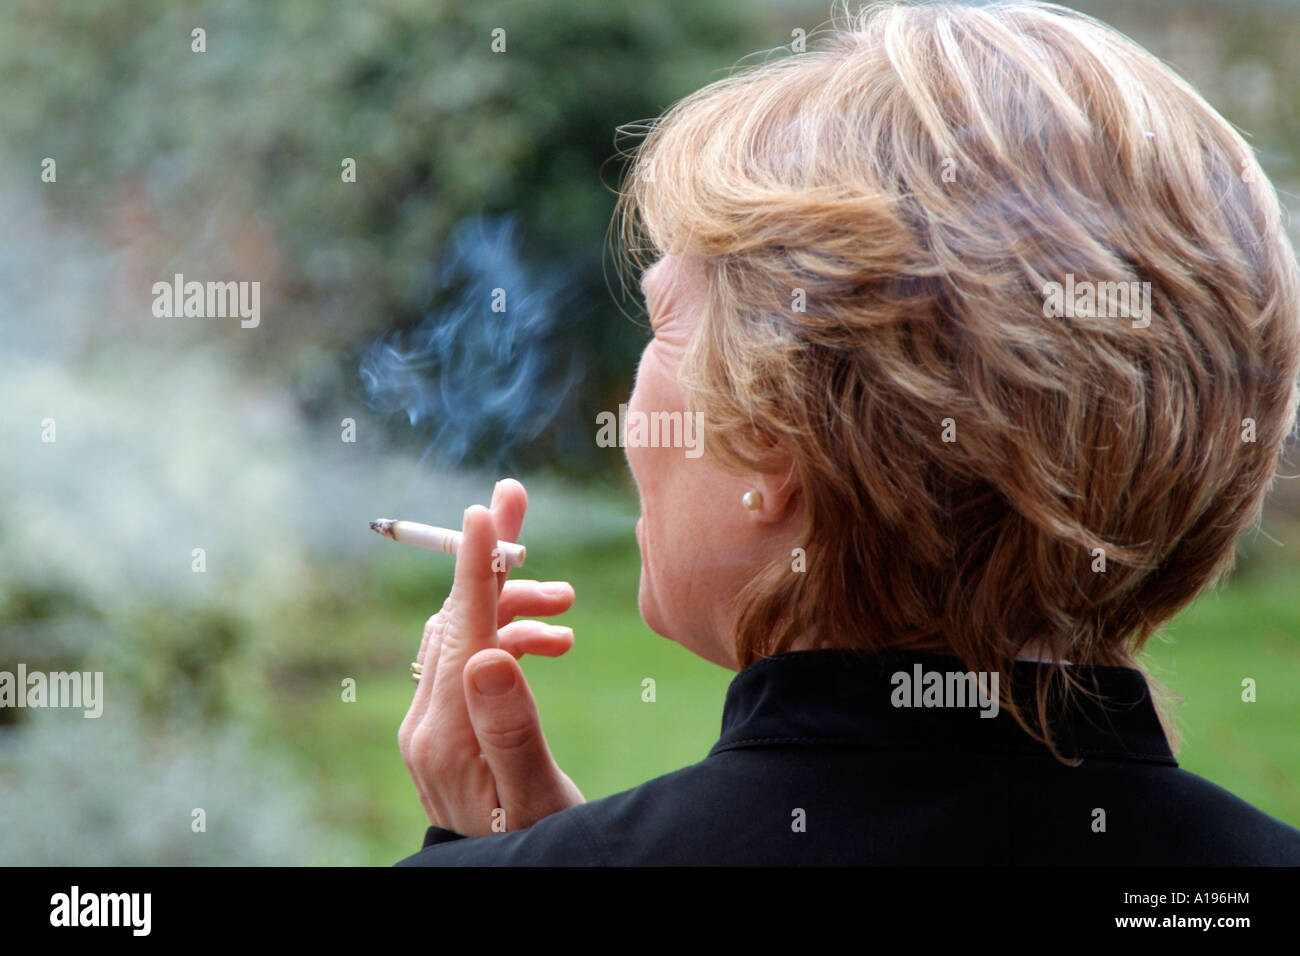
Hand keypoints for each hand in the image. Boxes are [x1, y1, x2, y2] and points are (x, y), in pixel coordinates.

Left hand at [398, 478, 584, 835]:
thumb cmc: (535, 845)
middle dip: (502, 575)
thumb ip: (513, 728)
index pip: (462, 630)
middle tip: (531, 525)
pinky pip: (466, 657)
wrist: (504, 880)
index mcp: (446, 734)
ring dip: (512, 611)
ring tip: (567, 615)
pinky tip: (546, 647)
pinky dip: (506, 638)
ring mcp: (430, 722)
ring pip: (464, 633)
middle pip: (456, 618)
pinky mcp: (443, 724)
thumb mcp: (535, 798)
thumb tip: (490, 654)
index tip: (482, 512)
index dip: (476, 567)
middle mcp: (426, 721)